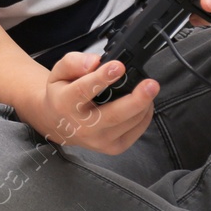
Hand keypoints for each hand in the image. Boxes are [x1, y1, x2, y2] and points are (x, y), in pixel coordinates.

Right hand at [34, 51, 157, 154]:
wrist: (59, 125)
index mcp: (65, 104)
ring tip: (148, 87)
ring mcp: (99, 140)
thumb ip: (73, 63)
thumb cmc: (61, 94)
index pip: (83, 91)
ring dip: (144, 103)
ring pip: (129, 122)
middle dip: (136, 99)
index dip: (102, 78)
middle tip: (151, 84)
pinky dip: (145, 114)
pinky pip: (136, 130)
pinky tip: (144, 103)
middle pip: (114, 114)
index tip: (118, 66)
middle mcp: (82, 126)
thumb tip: (95, 62)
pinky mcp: (113, 148)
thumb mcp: (58, 73)